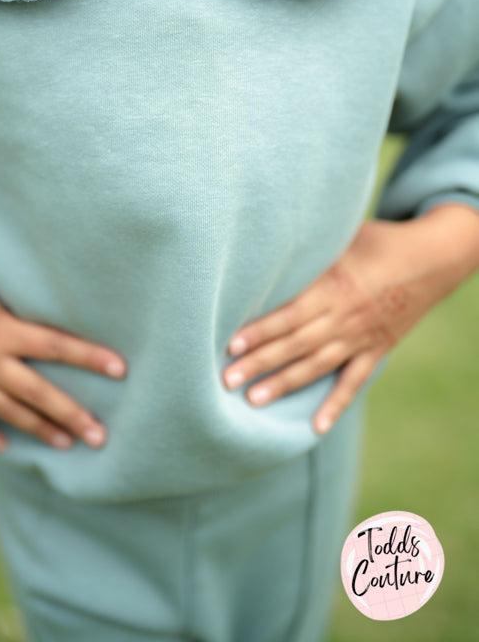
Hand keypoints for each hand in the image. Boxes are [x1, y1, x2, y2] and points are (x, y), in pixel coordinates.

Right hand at [0, 259, 126, 451]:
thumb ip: (18, 293)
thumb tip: (51, 290)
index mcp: (2, 329)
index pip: (57, 346)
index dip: (90, 357)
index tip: (120, 369)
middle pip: (39, 394)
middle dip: (73, 415)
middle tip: (101, 436)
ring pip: (8, 412)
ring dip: (39, 430)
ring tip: (67, 444)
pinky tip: (5, 447)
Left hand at [223, 205, 478, 434]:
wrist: (434, 258)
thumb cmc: (380, 240)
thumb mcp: (343, 235)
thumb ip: (309, 247)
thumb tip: (269, 238)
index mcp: (334, 286)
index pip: (289, 314)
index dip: (260, 330)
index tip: (231, 345)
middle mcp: (344, 317)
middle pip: (295, 345)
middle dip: (260, 363)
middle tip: (227, 380)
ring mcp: (361, 338)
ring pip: (317, 367)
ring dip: (284, 384)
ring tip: (254, 400)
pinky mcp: (377, 350)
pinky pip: (353, 382)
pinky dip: (336, 405)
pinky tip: (316, 426)